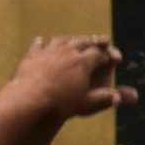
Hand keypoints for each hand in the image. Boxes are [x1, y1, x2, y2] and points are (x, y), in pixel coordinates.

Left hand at [7, 35, 136, 124]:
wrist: (28, 100)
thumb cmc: (59, 104)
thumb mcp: (86, 104)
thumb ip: (103, 99)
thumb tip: (116, 98)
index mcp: (84, 61)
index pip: (99, 54)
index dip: (106, 56)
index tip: (110, 59)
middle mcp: (68, 51)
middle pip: (83, 41)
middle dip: (93, 41)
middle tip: (100, 41)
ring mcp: (48, 51)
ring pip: (62, 40)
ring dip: (69, 39)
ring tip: (72, 40)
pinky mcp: (32, 55)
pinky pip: (38, 45)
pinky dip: (40, 43)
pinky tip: (41, 41)